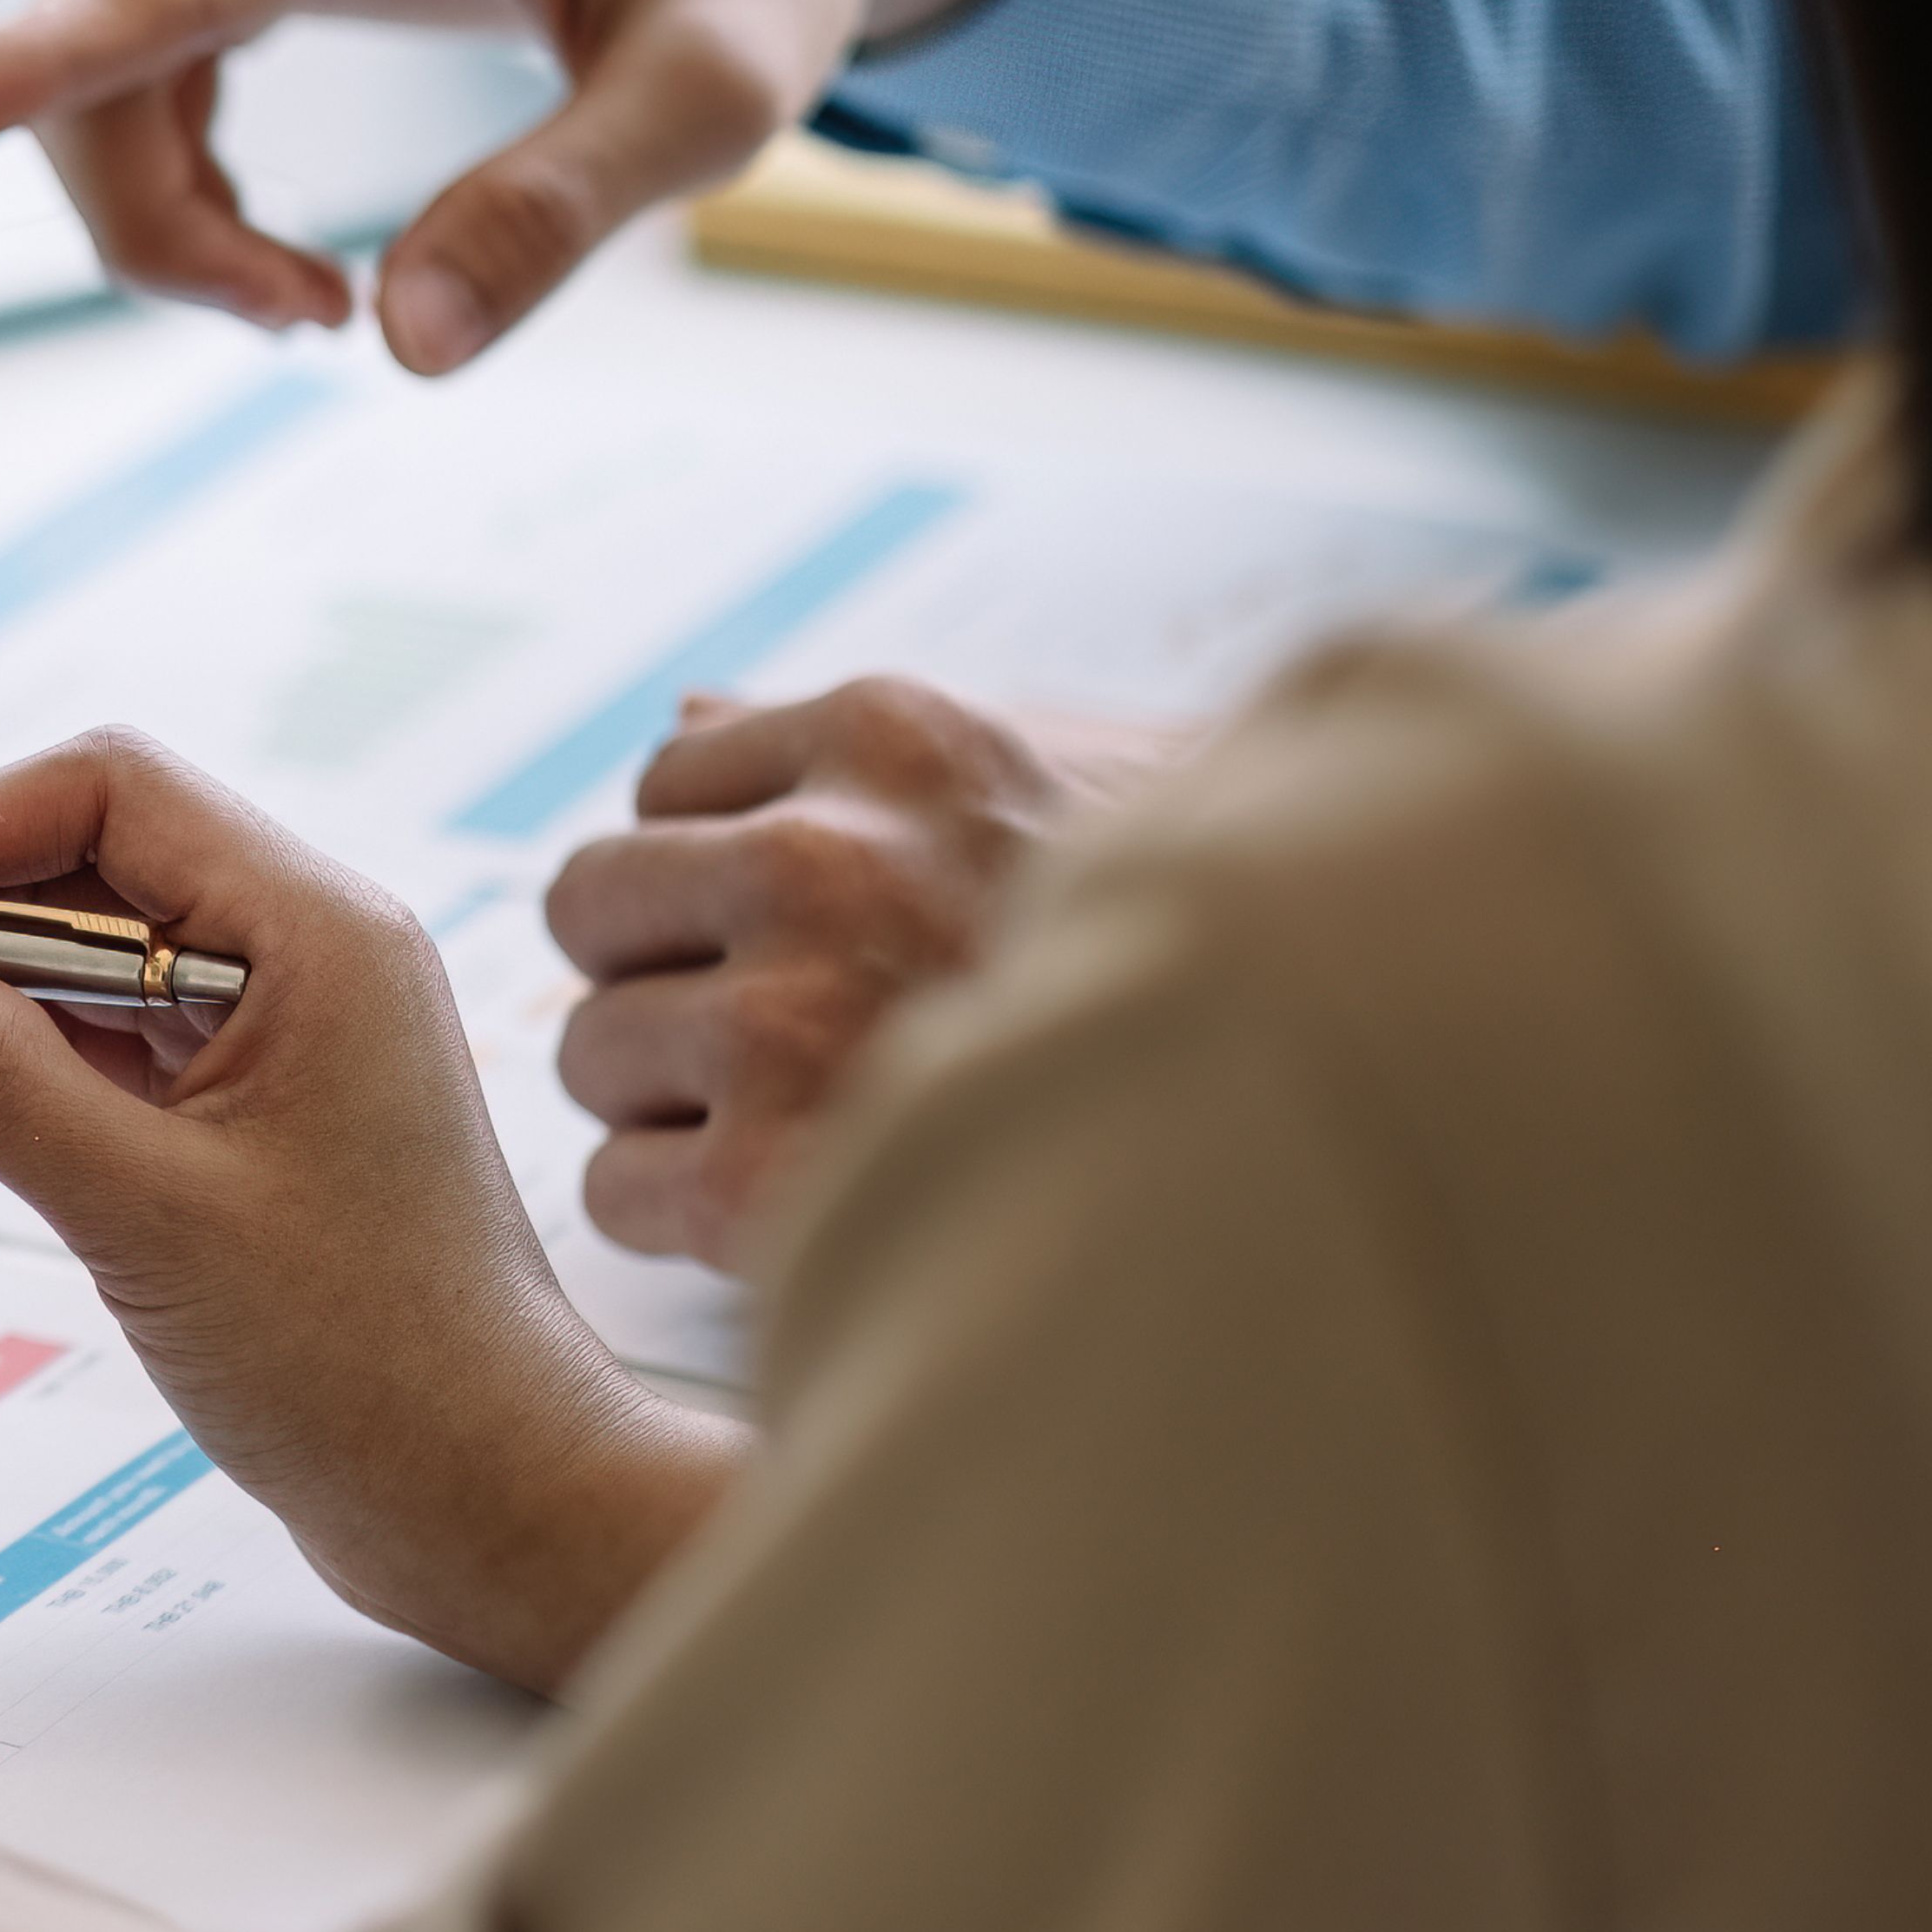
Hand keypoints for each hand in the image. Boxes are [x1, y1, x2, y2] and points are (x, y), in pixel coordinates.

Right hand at [0, 0, 1076, 370]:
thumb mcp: (721, 92)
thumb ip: (565, 210)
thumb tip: (406, 344)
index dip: (43, 63)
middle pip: (107, 53)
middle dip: (163, 232)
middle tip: (315, 328)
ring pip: (98, 65)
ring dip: (164, 217)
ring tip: (322, 303)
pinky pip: (129, 55)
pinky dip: (174, 176)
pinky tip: (278, 246)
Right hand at [0, 732, 735, 1692]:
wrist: (490, 1503)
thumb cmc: (371, 1368)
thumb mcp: (146, 1216)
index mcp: (316, 937)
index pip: (101, 800)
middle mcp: (301, 959)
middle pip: (62, 883)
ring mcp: (272, 1039)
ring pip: (57, 975)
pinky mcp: (243, 1120)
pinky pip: (86, 1056)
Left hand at [545, 678, 1188, 1264]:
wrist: (1338, 1107)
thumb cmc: (1200, 949)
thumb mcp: (1054, 782)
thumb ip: (870, 757)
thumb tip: (689, 713)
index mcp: (895, 739)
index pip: (669, 781)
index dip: (718, 871)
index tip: (798, 934)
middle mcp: (829, 857)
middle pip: (593, 905)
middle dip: (664, 974)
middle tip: (778, 1038)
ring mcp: (795, 1015)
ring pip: (595, 1054)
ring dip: (674, 1103)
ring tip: (811, 1127)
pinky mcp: (777, 1177)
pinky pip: (618, 1189)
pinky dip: (679, 1218)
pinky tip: (796, 1210)